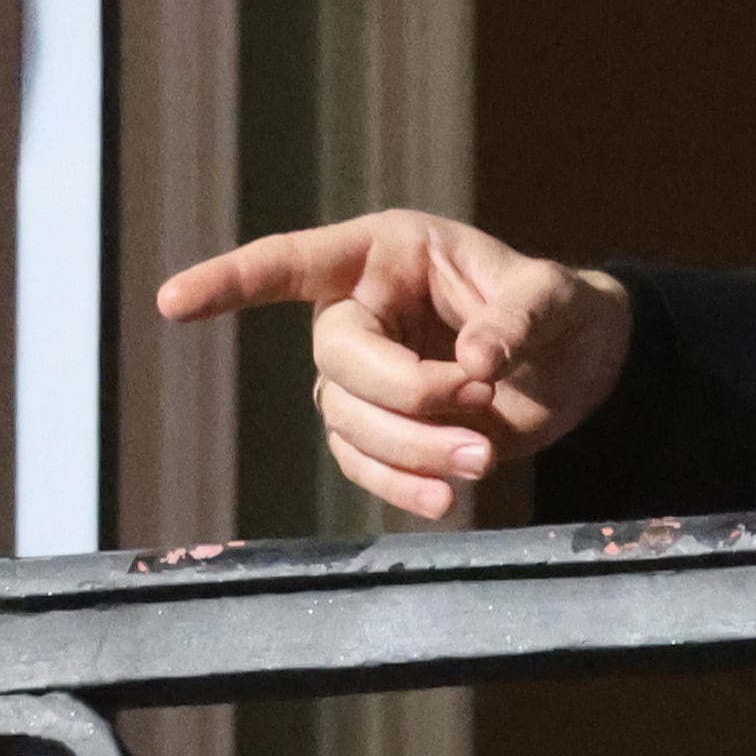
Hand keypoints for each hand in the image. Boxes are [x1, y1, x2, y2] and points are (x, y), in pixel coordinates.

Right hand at [153, 209, 632, 522]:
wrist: (583, 365)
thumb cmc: (562, 308)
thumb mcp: (556, 297)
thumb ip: (519, 319)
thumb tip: (474, 365)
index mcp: (387, 254)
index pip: (293, 262)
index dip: (233, 282)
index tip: (172, 302)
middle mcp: (360, 310)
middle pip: (334, 360)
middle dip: (403, 393)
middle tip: (479, 400)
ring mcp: (364, 375)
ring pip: (346, 421)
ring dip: (410, 448)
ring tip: (483, 458)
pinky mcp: (383, 430)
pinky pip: (363, 463)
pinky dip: (401, 485)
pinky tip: (446, 501)